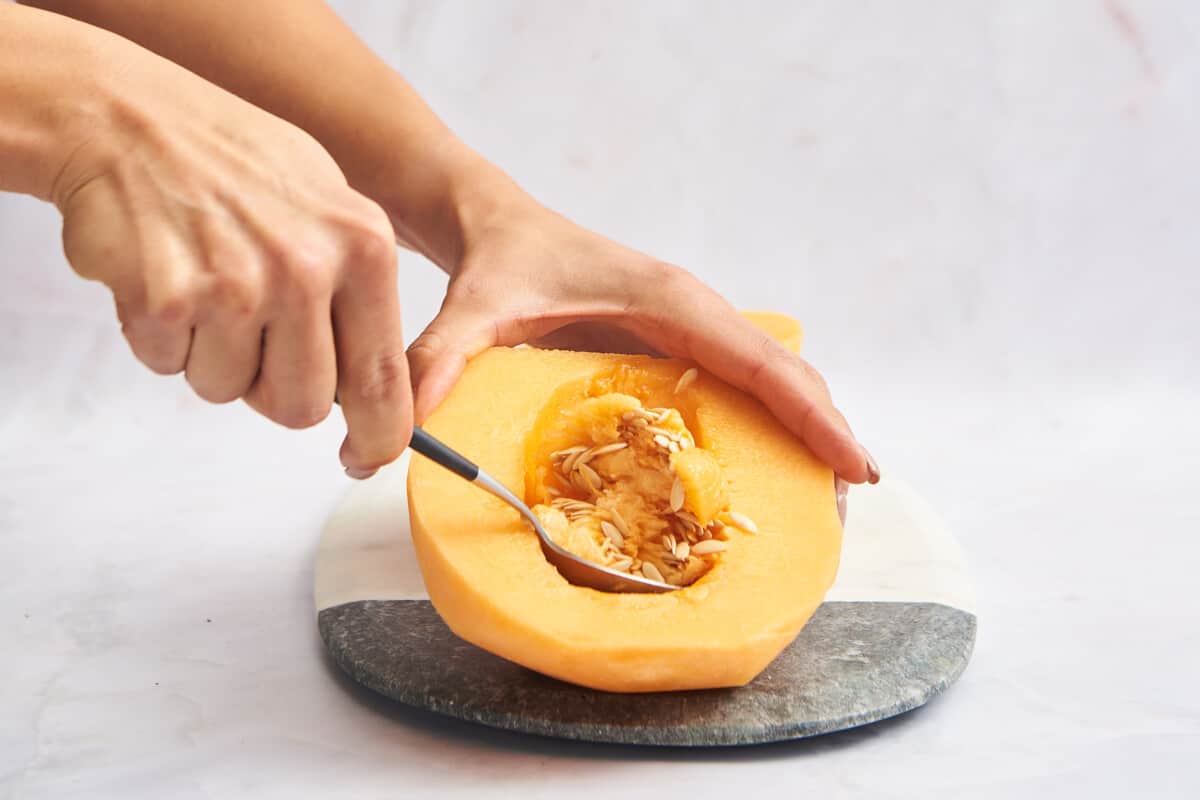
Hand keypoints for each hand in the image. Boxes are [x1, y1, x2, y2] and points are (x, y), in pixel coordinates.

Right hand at [52, 39, 410, 477]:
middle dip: (273, 390)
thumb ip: (360, 292)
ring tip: (206, 285)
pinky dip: (162, 338)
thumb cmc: (234, 164)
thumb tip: (381, 387)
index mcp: (363, 247)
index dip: (378, 434)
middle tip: (253, 335)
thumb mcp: (330, 207)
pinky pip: (169, 366)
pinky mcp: (168, 300)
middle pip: (302, 406)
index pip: (383, 378)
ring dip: (212, 357)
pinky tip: (167, 277)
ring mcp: (236, 286)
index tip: (370, 455)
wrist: (130, 119)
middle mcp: (307, 268)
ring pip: (229, 391)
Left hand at [404, 193, 878, 485]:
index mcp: (669, 301)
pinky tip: (771, 470)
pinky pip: (738, 387)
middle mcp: (692, 314)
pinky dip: (768, 423)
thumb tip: (386, 440)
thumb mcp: (471, 309)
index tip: (853, 462)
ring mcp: (689, 330)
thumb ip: (440, 362)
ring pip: (769, 381)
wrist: (497, 223)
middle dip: (824, 430)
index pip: (759, 359)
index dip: (810, 412)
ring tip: (831, 494)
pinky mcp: (674, 347)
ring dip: (804, 429)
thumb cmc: (500, 260)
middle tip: (853, 496)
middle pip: (783, 373)